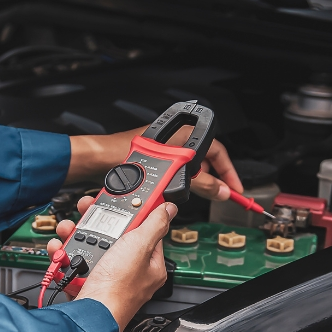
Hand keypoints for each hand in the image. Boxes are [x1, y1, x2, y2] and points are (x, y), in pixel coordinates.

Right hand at [46, 196, 175, 331]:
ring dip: (76, 234)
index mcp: (149, 264)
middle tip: (87, 210)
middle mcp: (129, 272)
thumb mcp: (140, 246)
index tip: (122, 199)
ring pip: (91, 246)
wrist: (89, 314)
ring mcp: (107, 277)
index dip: (133, 213)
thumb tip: (169, 209)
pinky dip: (66, 254)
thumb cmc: (117, 287)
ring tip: (70, 230)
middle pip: (114, 235)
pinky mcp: (87, 282)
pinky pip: (75, 262)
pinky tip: (62, 250)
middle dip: (97, 221)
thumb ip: (155, 224)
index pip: (146, 230)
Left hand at [67, 125, 243, 200]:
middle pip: (203, 162)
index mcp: (182, 135)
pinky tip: (171, 195)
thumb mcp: (172, 172)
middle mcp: (174, 141)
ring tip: (193, 196)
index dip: (228, 171)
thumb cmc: (121, 154)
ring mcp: (162, 152)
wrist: (96, 160)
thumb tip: (220, 191)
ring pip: (187, 171)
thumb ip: (201, 183)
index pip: (217, 152)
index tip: (235, 188)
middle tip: (217, 195)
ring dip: (192, 184)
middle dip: (210, 179)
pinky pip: (171, 175)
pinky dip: (175, 186)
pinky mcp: (150, 162)